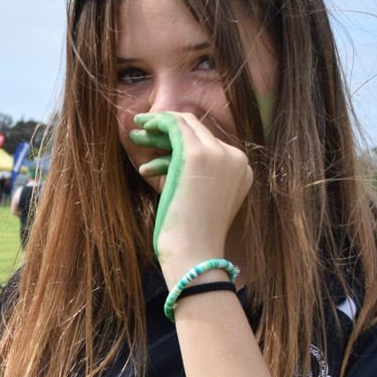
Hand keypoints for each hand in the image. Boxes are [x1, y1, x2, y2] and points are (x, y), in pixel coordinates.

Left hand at [129, 112, 252, 283]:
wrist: (195, 254)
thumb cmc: (193, 238)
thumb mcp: (201, 202)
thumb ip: (196, 179)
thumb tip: (169, 162)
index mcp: (242, 171)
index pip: (210, 145)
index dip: (181, 143)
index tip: (158, 147)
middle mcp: (236, 158)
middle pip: (198, 132)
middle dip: (168, 131)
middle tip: (142, 134)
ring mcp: (219, 154)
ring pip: (186, 125)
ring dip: (159, 127)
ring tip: (134, 134)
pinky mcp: (197, 154)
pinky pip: (175, 125)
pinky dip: (158, 122)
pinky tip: (141, 128)